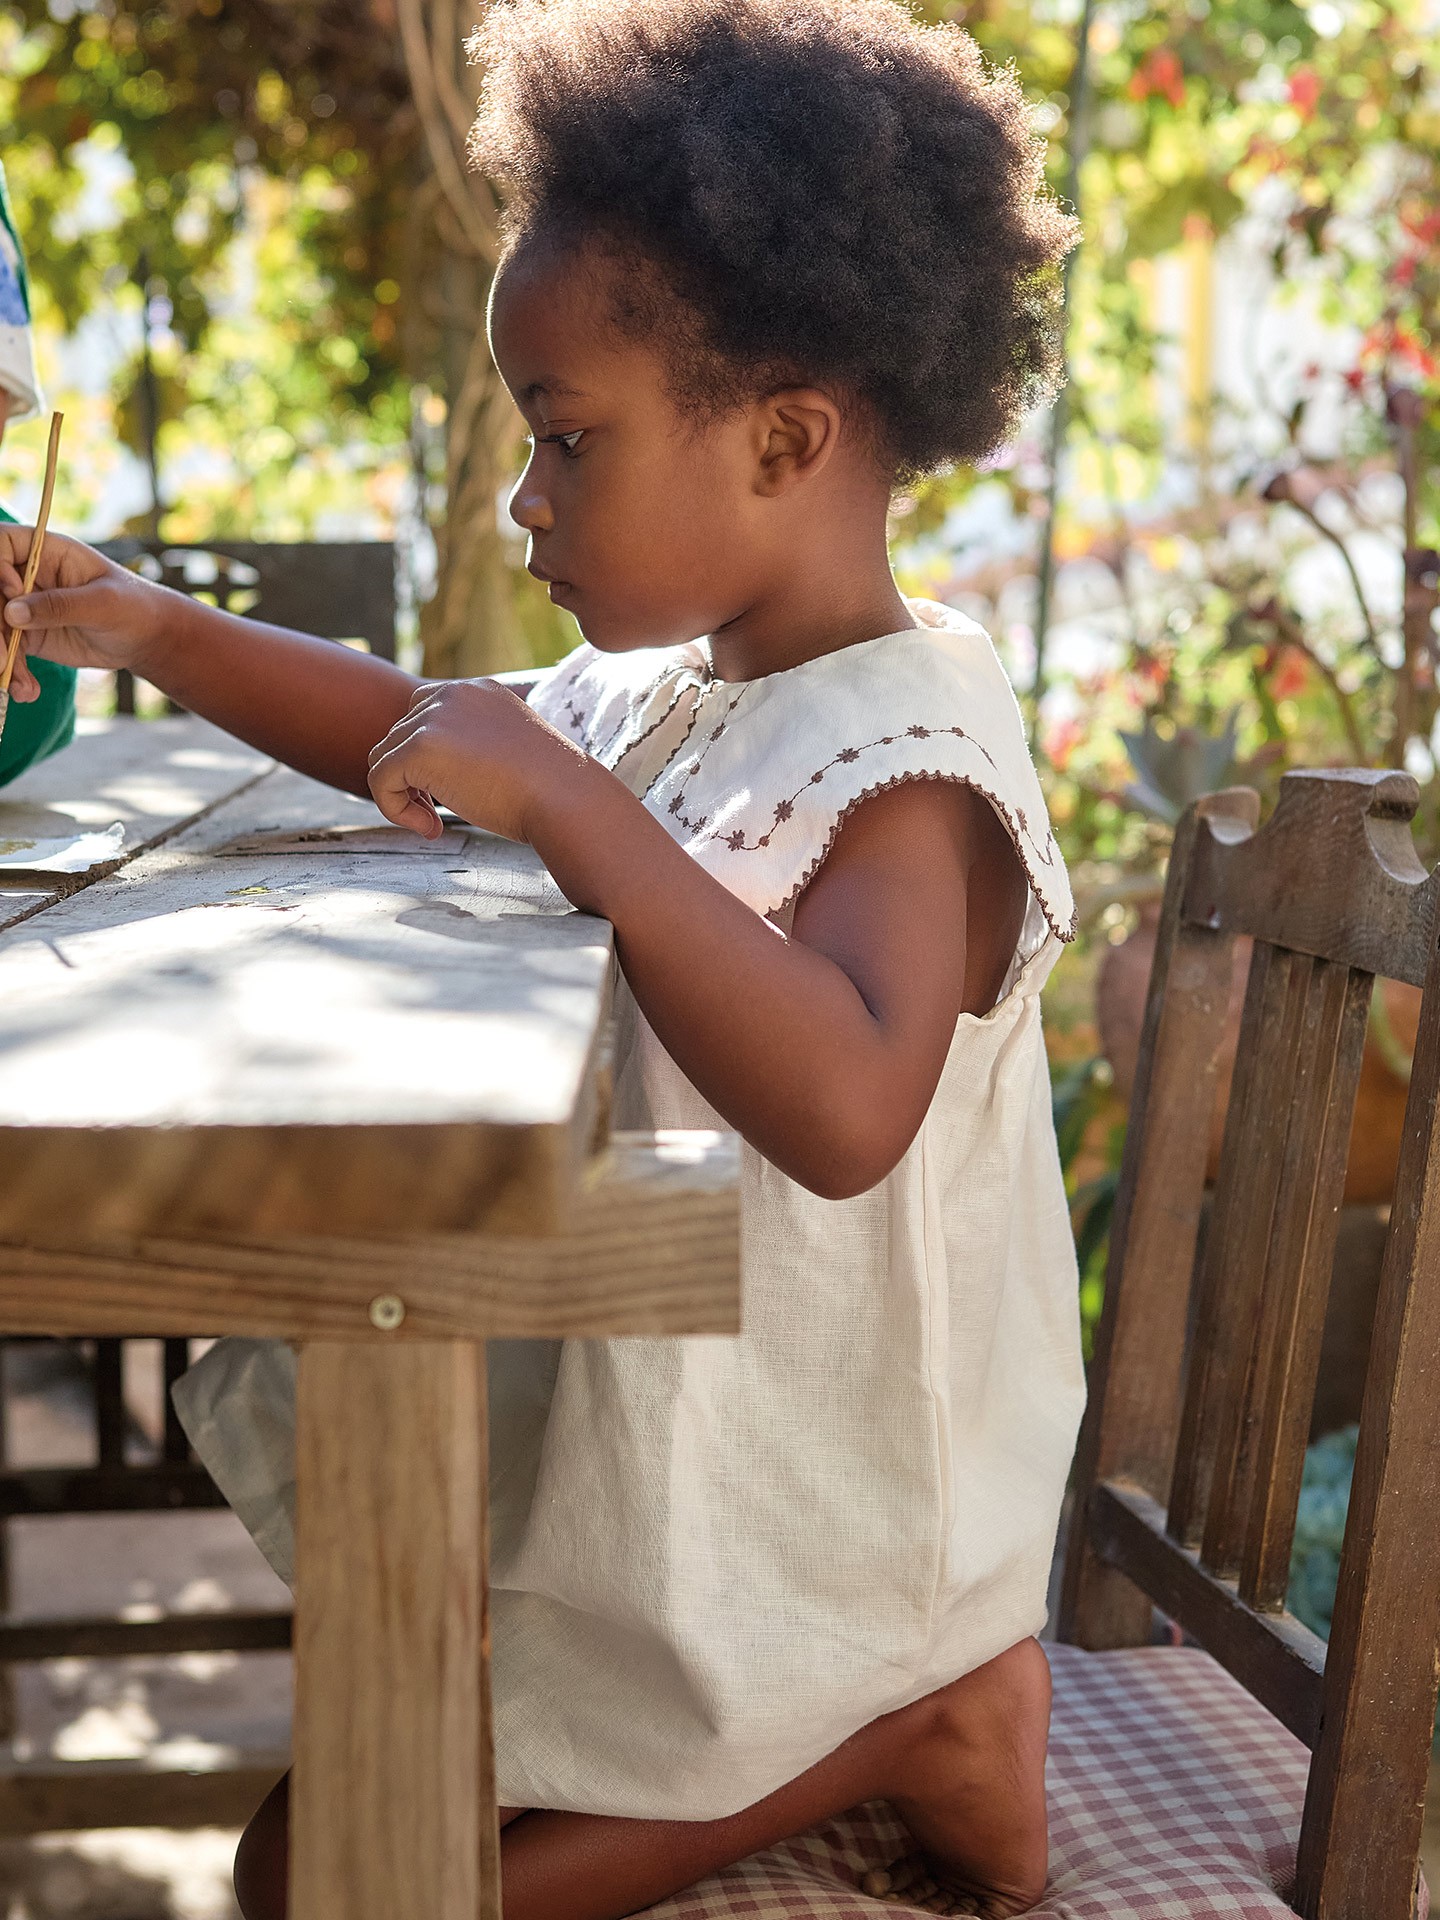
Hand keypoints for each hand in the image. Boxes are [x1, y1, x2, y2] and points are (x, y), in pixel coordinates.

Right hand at [0, 531, 169, 700]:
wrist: (145, 638)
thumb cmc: (133, 607)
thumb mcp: (103, 604)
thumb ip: (60, 605)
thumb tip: (12, 612)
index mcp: (48, 553)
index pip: (2, 543)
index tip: (12, 592)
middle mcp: (29, 576)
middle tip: (3, 659)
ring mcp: (26, 606)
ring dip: (3, 657)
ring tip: (21, 687)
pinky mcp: (28, 635)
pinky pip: (9, 651)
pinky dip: (14, 672)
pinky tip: (27, 691)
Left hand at [367, 678, 592, 843]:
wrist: (564, 798)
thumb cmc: (549, 789)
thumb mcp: (509, 752)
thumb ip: (473, 747)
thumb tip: (440, 770)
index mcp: (479, 690)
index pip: (424, 714)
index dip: (425, 758)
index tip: (449, 792)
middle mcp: (453, 694)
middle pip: (399, 735)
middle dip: (412, 778)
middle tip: (438, 815)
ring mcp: (434, 718)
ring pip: (384, 758)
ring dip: (402, 795)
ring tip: (435, 823)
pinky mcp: (419, 748)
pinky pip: (380, 780)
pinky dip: (395, 809)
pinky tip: (432, 829)